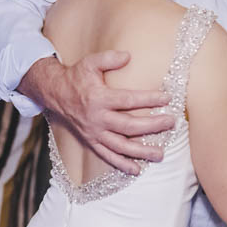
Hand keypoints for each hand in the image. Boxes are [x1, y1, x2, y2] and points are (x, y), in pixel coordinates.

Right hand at [28, 52, 174, 174]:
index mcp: (99, 99)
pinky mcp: (91, 141)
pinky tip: (137, 170)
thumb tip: (128, 56)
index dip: (149, 99)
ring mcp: (95, 133)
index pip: (128, 100)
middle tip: (171, 123)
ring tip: (160, 154)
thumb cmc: (77, 77)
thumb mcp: (90, 63)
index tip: (167, 98)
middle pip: (129, 126)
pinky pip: (107, 156)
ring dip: (141, 151)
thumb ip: (109, 58)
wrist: (55, 93)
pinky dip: (122, 164)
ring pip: (120, 146)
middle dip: (152, 126)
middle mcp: (98, 119)